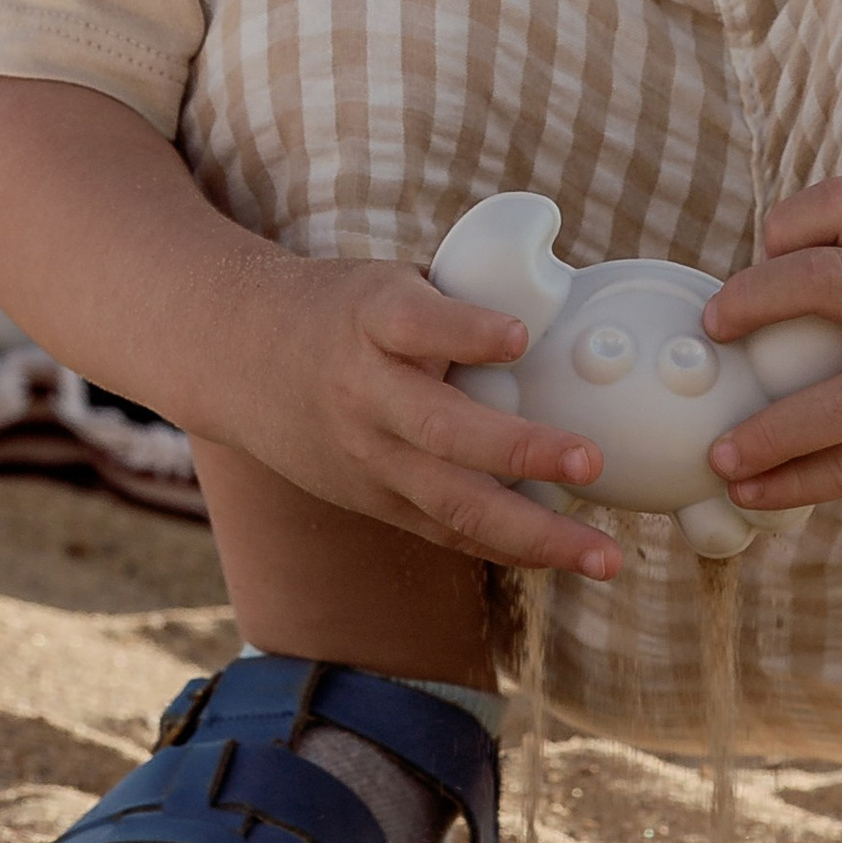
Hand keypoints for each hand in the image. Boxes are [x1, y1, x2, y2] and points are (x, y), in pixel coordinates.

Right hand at [240, 253, 621, 578]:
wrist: (240, 358)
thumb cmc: (342, 312)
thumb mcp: (387, 284)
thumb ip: (460, 300)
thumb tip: (565, 309)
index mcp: (372, 320)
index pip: (416, 322)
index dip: (467, 330)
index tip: (519, 335)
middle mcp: (366, 391)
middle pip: (442, 428)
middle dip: (520, 450)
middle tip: (591, 460)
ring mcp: (368, 454)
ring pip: (451, 501)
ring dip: (534, 533)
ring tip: (601, 555)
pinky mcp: (373, 497)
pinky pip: (445, 529)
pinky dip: (506, 545)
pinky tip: (562, 557)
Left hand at [700, 179, 841, 507]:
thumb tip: (742, 292)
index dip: (788, 219)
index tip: (757, 249)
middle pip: (827, 279)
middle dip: (753, 300)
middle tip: (712, 329)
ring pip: (838, 404)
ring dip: (766, 432)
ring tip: (718, 454)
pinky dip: (793, 483)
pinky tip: (751, 491)